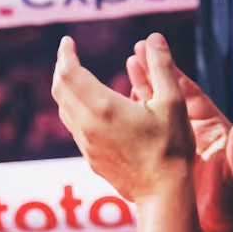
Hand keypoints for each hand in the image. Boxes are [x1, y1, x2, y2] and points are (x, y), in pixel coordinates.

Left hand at [52, 33, 194, 202]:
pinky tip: (92, 109)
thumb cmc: (171, 148)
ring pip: (64, 111)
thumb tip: (155, 38)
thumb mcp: (172, 102)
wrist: (163, 193)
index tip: (68, 41)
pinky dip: (76, 110)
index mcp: (103, 107)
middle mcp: (88, 126)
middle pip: (60, 90)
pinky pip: (75, 128)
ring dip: (66, 90)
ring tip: (78, 78)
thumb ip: (162, 67)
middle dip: (61, 69)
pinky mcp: (91, 159)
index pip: (69, 73)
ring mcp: (87, 145)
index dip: (65, 54)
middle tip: (69, 55)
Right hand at [126, 39, 232, 231]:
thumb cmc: (231, 205)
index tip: (156, 51)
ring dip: (142, 91)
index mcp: (212, 128)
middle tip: (134, 52)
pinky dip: (136, 118)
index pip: (189, 93)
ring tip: (126, 68)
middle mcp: (195, 131)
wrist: (218, 231)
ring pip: (158, 111)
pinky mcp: (168, 158)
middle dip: (153, 73)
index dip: (172, 72)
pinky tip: (119, 107)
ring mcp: (180, 144)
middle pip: (171, 95)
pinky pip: (150, 133)